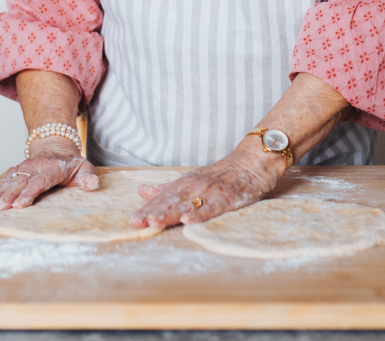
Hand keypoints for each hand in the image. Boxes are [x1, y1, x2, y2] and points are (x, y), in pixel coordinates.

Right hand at [0, 138, 97, 209]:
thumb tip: (91, 184)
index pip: (40, 181)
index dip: (30, 193)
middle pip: (21, 182)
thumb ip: (88, 176)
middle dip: (9, 195)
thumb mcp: (84, 167)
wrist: (56, 149)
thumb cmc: (71, 165)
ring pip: (9, 181)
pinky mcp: (15, 172)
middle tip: (0, 208)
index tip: (21, 204)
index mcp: (52, 168)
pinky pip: (2, 181)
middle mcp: (35, 167)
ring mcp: (23, 169)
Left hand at [129, 143, 280, 227]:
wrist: (251, 162)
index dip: (148, 209)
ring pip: (188, 205)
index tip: (133, 220)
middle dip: (154, 212)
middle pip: (172, 202)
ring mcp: (211, 192)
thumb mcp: (190, 179)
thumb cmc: (219, 174)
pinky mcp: (228, 198)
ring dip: (171, 213)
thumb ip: (166, 189)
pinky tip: (189, 221)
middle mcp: (195, 187)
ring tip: (155, 222)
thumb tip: (141, 191)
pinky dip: (201, 214)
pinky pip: (213, 208)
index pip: (163, 198)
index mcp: (184, 184)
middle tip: (138, 222)